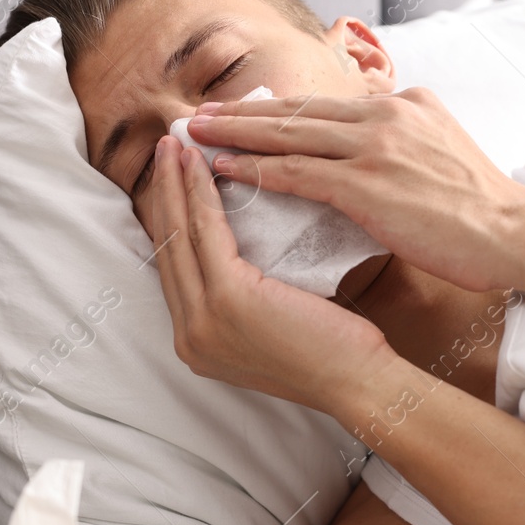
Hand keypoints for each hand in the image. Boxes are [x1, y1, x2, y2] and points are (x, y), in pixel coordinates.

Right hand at [137, 135, 398, 412]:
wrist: (360, 382)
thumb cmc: (333, 351)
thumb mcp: (272, 322)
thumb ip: (246, 298)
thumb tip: (238, 255)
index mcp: (198, 341)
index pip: (177, 269)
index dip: (172, 218)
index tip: (173, 178)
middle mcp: (189, 336)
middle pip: (168, 248)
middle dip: (164, 191)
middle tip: (167, 146)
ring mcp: (203, 320)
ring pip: (180, 235)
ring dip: (177, 182)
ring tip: (178, 142)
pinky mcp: (227, 299)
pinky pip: (208, 232)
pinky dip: (204, 193)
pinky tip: (204, 164)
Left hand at [187, 88, 524, 291]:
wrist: (517, 232)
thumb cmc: (485, 208)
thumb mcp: (446, 149)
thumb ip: (408, 136)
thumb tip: (379, 139)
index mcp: (403, 104)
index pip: (324, 104)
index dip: (277, 108)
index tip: (240, 111)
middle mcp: (384, 114)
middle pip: (295, 108)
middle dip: (241, 111)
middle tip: (195, 112)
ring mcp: (373, 147)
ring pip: (286, 133)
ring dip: (234, 134)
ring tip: (193, 136)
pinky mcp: (366, 184)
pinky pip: (296, 172)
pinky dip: (255, 169)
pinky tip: (223, 170)